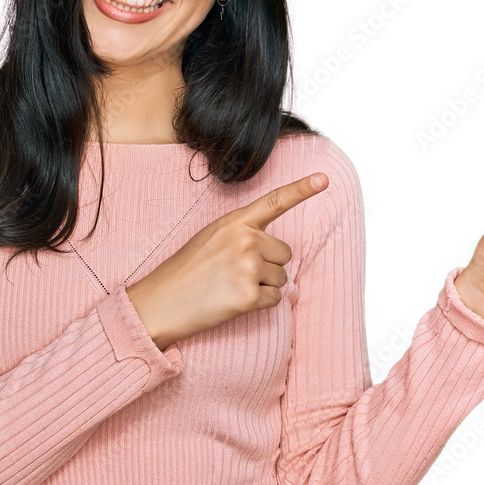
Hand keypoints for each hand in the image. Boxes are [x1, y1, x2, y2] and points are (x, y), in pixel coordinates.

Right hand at [126, 172, 328, 349]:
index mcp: (233, 222)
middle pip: (285, 252)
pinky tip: (233, 302)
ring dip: (262, 286)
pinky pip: (275, 299)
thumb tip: (272, 250)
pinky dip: (259, 305)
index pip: (274, 202)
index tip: (323, 179)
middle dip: (268, 265)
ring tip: (230, 287)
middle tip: (235, 274)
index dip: (301, 189)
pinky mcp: (250, 295)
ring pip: (281, 278)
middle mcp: (244, 240)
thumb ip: (241, 234)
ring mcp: (248, 267)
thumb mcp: (210, 239)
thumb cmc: (184, 272)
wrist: (160, 303)